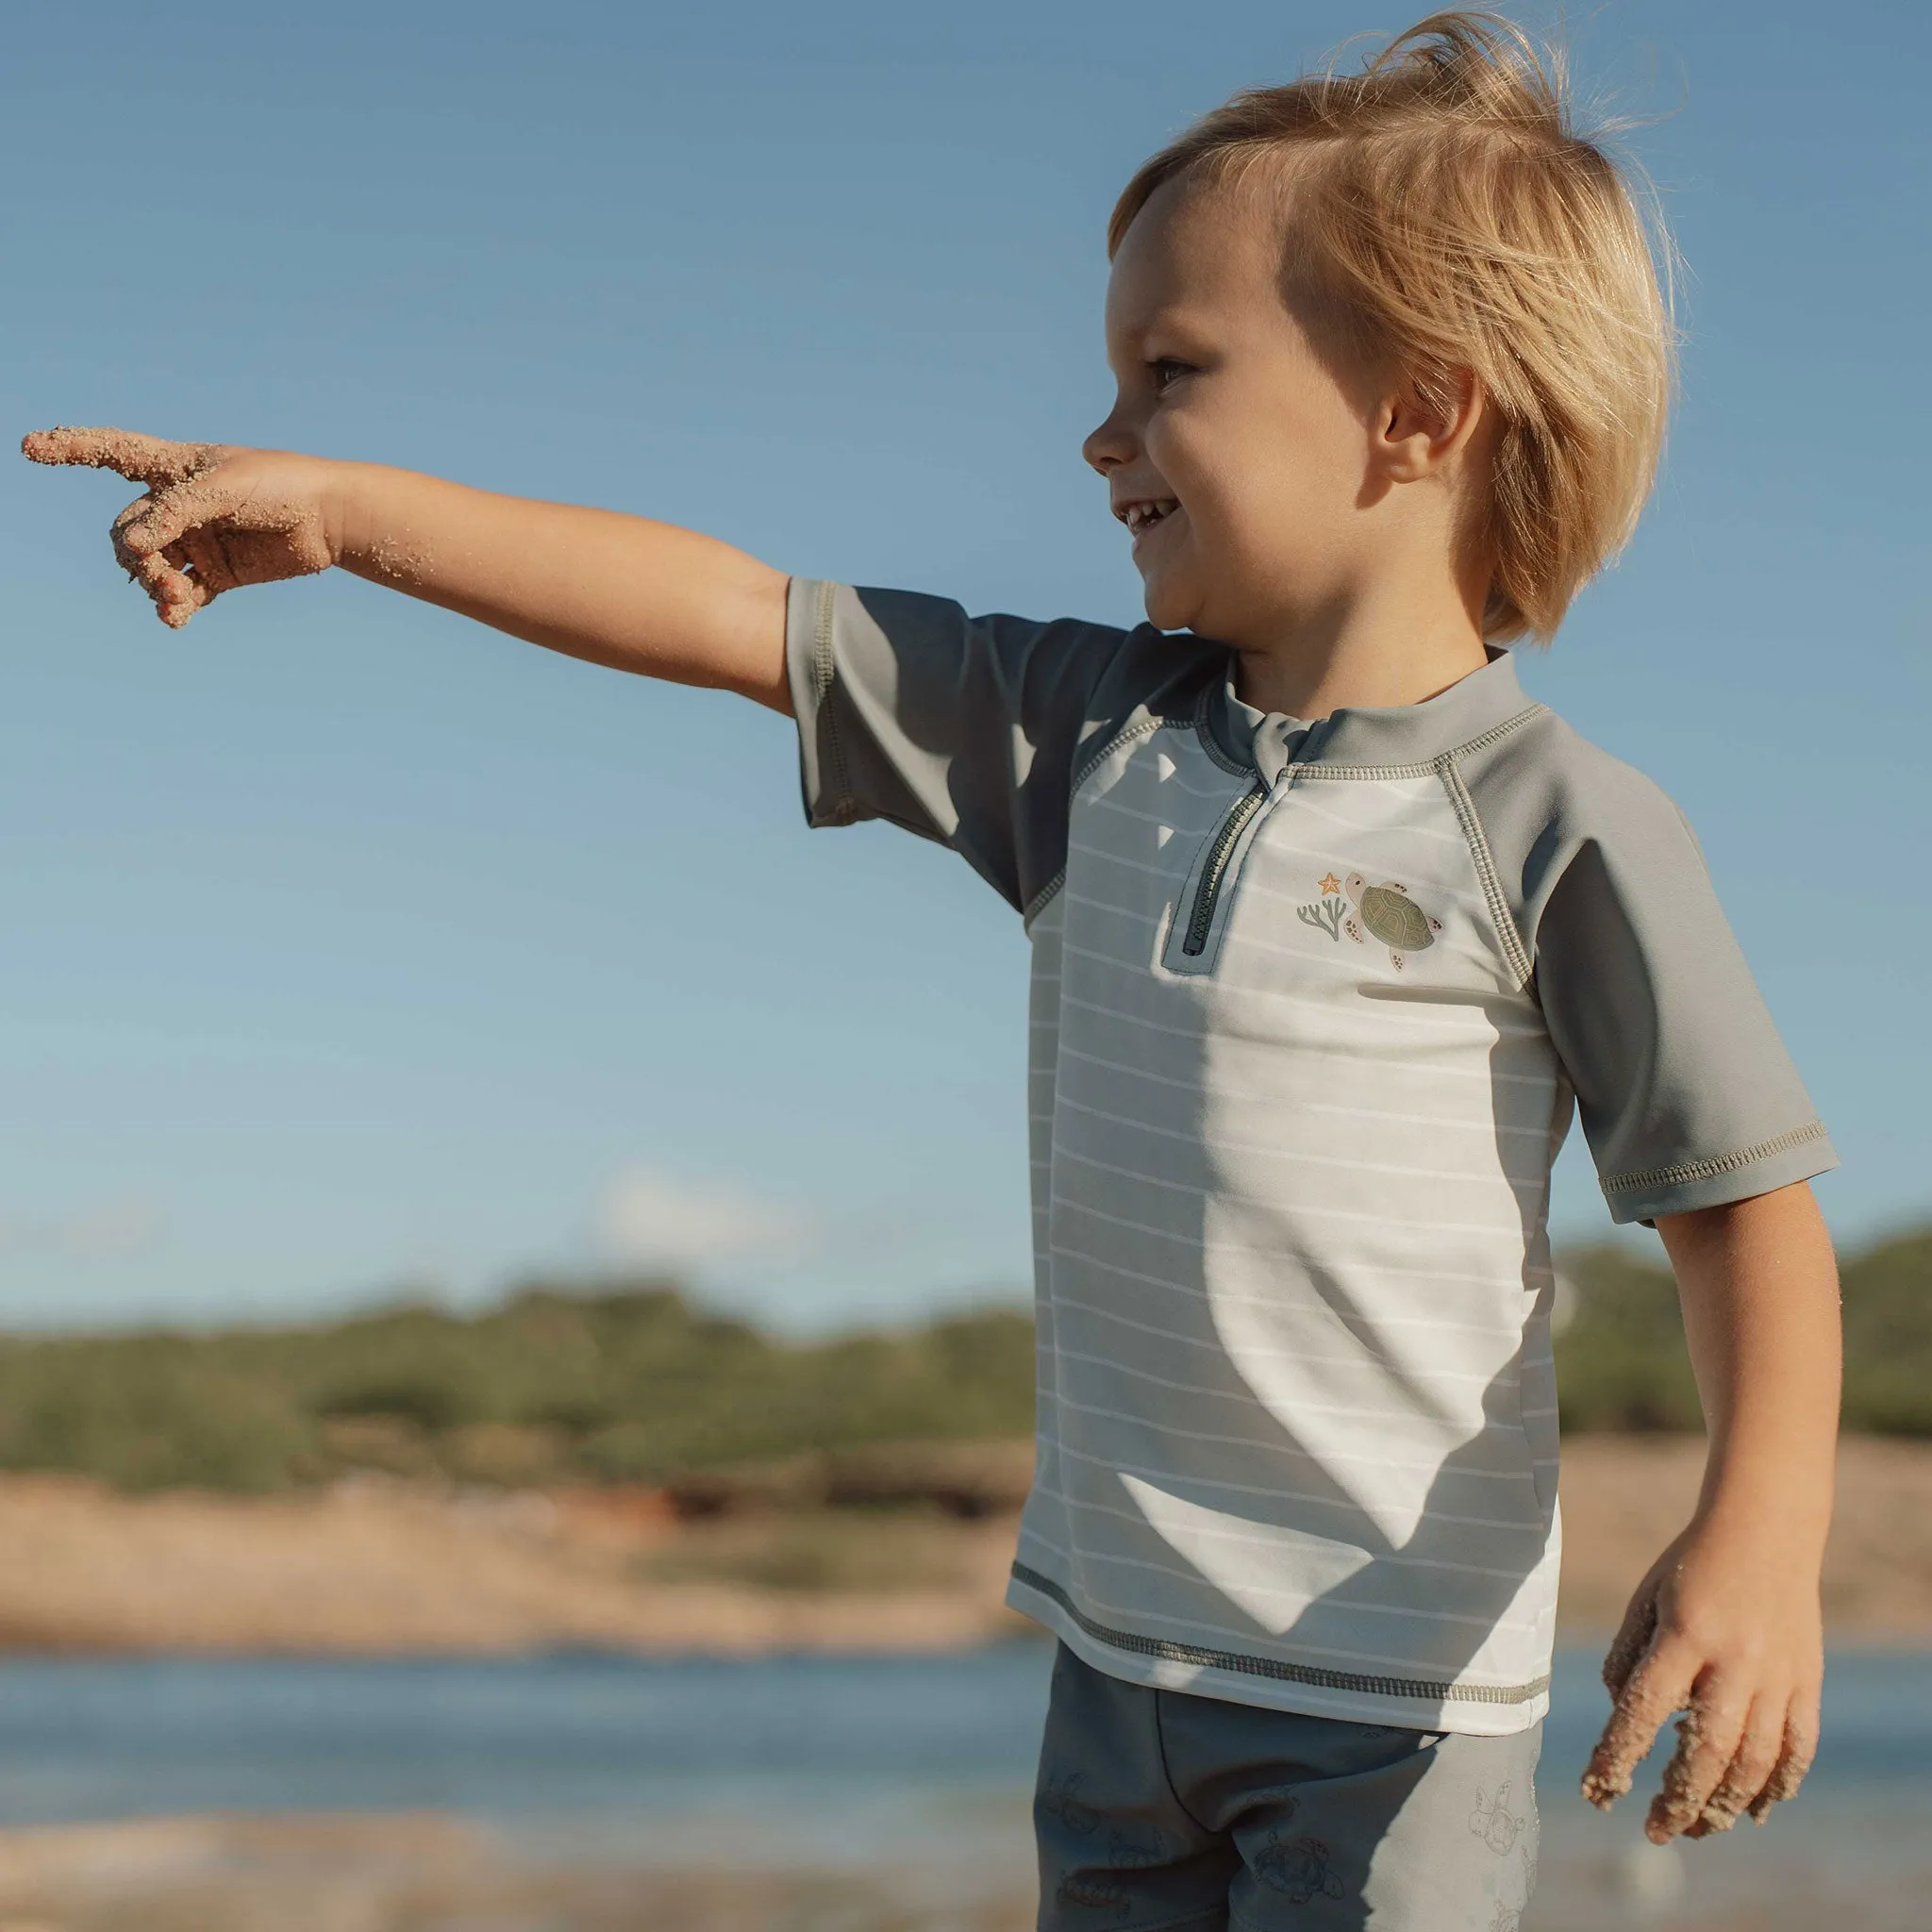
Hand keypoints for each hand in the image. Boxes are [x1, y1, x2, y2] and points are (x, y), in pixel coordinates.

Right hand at [22, 427, 343, 629]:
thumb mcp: (224, 489)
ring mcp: (195, 540)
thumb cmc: (281, 486)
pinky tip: (175, 619)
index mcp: (174, 466)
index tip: (31, 447)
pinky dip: (174, 608)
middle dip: (136, 556)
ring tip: (176, 601)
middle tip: (160, 577)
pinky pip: (182, 594)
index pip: (112, 451)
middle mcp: (178, 504)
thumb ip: (176, 512)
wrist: (331, 520)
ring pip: (151, 567)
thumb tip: (132, 546)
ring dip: (154, 585)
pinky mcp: (217, 573)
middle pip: (130, 531)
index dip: (72, 448)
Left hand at [1580, 1516, 1822, 1841]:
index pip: (1644, 1710)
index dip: (1617, 1755)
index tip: (1596, 1790)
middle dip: (1677, 1801)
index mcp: (1684, 1635)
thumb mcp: (1646, 1597)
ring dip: (1724, 1805)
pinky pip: (1797, 1748)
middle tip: (1655, 1831)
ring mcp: (1778, 1675)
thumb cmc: (1692, 1565)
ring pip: (1754, 1761)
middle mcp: (1734, 1661)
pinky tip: (1754, 1808)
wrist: (1766, 1530)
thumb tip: (1619, 1710)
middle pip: (1706, 1751)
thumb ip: (1628, 1654)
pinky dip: (1777, 1785)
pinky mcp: (1808, 1682)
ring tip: (1697, 1829)